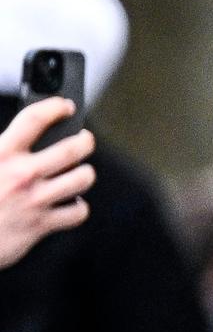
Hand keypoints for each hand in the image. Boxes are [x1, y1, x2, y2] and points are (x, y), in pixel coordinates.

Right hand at [0, 100, 94, 268]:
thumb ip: (0, 149)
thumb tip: (15, 136)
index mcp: (0, 154)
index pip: (34, 119)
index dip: (55, 108)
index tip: (65, 107)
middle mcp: (22, 175)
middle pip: (72, 149)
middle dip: (85, 141)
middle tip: (84, 140)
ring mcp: (34, 200)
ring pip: (82, 179)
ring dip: (85, 174)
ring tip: (81, 172)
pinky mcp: (40, 224)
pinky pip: (77, 212)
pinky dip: (79, 208)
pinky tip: (71, 204)